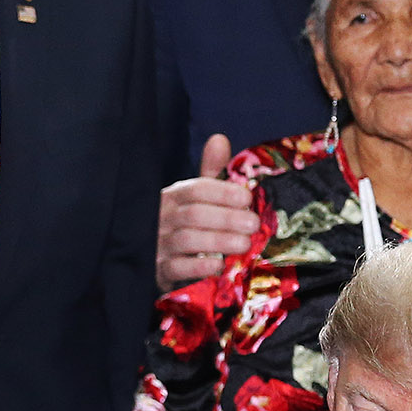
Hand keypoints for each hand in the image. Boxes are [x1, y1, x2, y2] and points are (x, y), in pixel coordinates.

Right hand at [156, 135, 253, 286]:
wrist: (157, 260)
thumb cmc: (185, 224)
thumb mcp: (196, 197)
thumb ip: (211, 173)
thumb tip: (219, 139)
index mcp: (173, 196)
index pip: (196, 189)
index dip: (223, 192)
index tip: (247, 198)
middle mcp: (162, 218)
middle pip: (194, 215)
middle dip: (227, 218)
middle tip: (253, 224)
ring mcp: (158, 245)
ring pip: (188, 240)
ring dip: (219, 241)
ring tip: (245, 244)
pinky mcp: (159, 271)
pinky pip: (178, 268)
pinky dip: (200, 266)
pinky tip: (219, 264)